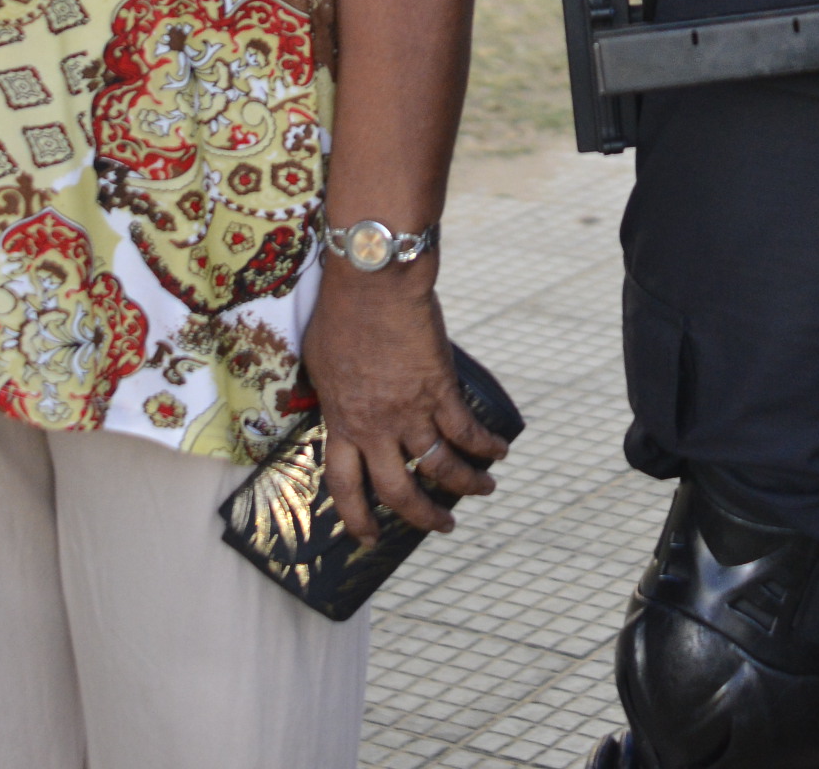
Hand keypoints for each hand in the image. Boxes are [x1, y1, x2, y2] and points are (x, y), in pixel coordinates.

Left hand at [302, 264, 508, 543]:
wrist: (373, 281)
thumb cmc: (340, 312)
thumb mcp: (320, 362)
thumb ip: (330, 394)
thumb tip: (333, 405)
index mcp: (342, 421)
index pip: (345, 485)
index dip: (356, 517)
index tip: (368, 537)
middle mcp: (377, 426)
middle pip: (399, 491)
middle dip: (422, 516)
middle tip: (442, 526)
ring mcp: (411, 410)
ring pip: (441, 467)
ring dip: (466, 485)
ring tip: (484, 490)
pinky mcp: (440, 388)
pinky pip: (467, 429)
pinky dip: (486, 445)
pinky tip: (498, 451)